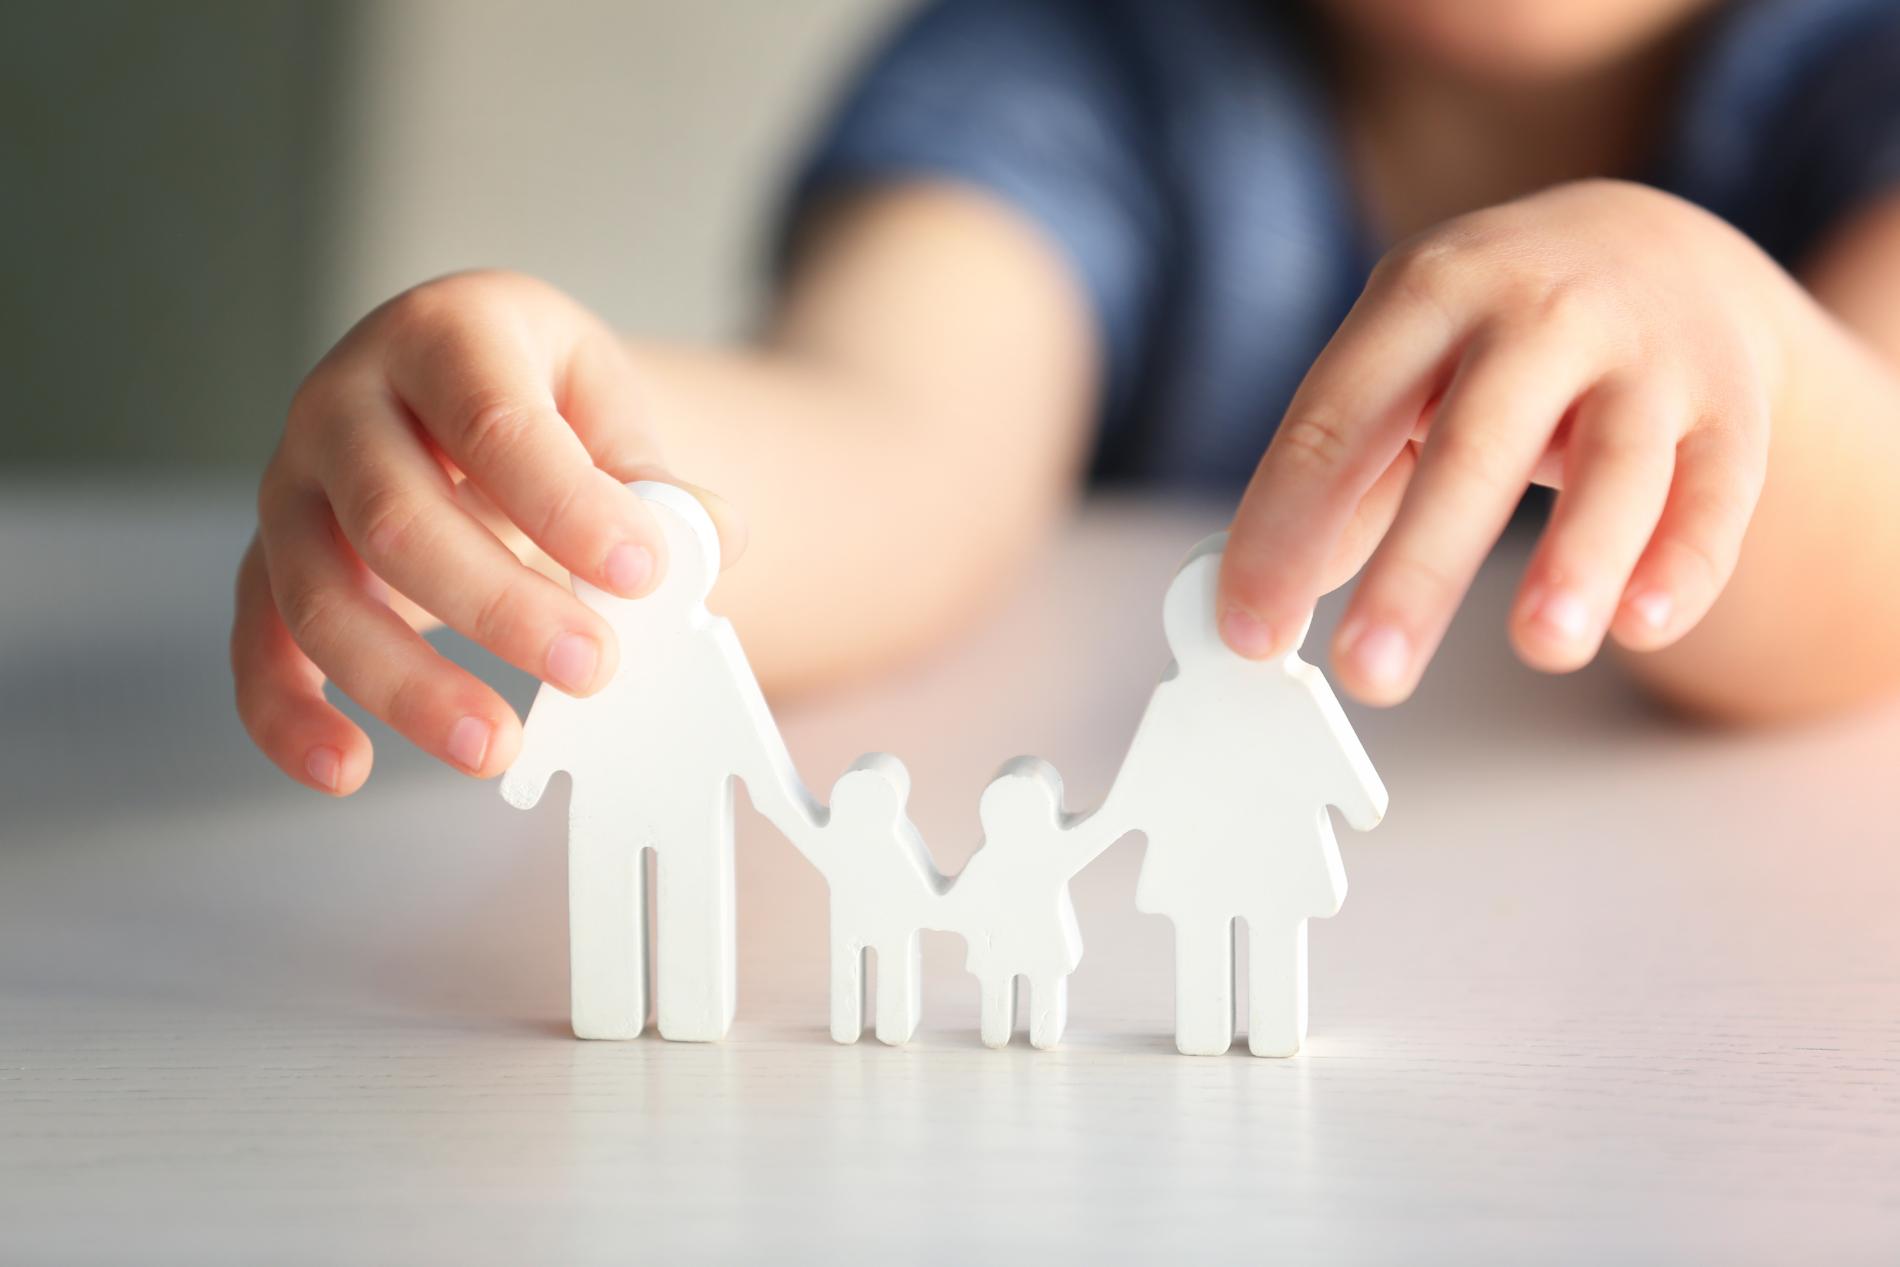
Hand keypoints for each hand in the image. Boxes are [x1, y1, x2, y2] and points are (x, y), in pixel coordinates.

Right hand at [233, 270, 741, 793]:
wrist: (458, 383)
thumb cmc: (538, 396)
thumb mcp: (602, 401)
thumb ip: (650, 473)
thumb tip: (713, 536)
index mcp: (442, 338)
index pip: (495, 423)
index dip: (567, 504)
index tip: (644, 575)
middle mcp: (342, 402)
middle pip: (396, 516)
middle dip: (499, 606)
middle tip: (593, 668)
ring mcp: (290, 484)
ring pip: (318, 593)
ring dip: (407, 682)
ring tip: (496, 747)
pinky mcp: (267, 561)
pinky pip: (256, 644)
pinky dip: (286, 714)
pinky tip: (343, 769)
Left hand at [1217, 180, 1783, 703]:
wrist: (1659, 250)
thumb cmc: (1495, 334)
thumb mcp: (1405, 366)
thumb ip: (1341, 481)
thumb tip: (1261, 607)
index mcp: (1423, 296)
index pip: (1335, 424)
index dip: (1285, 531)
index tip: (1249, 634)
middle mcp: (1536, 314)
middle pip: (1470, 448)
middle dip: (1418, 569)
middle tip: (1368, 673)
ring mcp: (1644, 356)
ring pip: (1615, 463)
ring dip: (1579, 559)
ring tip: (1540, 646)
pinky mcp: (1732, 408)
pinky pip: (1718, 490)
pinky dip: (1687, 561)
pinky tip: (1645, 624)